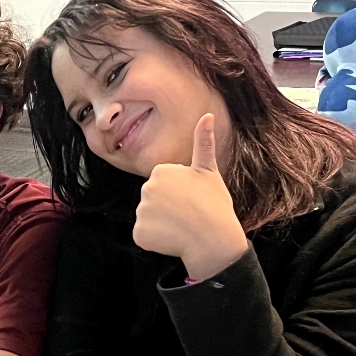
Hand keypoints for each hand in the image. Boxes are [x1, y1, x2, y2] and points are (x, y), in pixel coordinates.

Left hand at [133, 114, 246, 280]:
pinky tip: (172, 239)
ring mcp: (142, 211)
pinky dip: (155, 240)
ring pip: (148, 218)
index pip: (162, 184)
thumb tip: (207, 115)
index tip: (191, 199)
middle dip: (167, 208)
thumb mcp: (209, 171)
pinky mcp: (140, 233)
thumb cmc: (214, 205)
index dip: (178, 194)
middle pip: (152, 200)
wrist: (215, 239)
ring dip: (162, 225)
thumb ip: (203, 143)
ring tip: (182, 227)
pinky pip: (144, 236)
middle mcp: (146, 188)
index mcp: (161, 171)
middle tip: (187, 213)